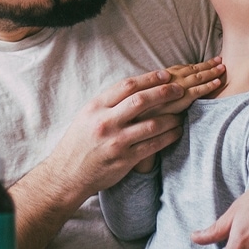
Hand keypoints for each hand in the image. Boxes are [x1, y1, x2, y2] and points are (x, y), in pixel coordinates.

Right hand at [46, 59, 223, 198]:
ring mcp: (116, 142)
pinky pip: (153, 145)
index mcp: (96, 107)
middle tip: (180, 89)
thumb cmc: (79, 142)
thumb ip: (109, 103)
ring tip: (182, 113)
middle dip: (165, 92)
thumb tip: (137, 87)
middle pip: (141, 101)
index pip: (126, 86)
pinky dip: (168, 136)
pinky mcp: (125, 160)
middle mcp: (105, 122)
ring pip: (152, 124)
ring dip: (172, 117)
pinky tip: (176, 131)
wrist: (67, 174)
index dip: (149, 78)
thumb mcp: (87, 116)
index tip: (166, 74)